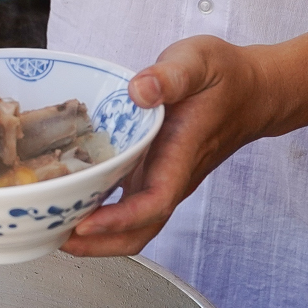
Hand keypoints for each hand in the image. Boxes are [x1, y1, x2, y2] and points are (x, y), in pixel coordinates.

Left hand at [60, 35, 278, 256]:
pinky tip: (69, 205)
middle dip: (99, 245)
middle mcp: (170, 178)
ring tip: (53, 230)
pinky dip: (98, 216)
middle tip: (55, 237)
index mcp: (180, 156)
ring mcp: (161, 182)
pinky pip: (125, 208)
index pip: (153, 203)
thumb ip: (172, 74)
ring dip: (96, 239)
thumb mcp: (199, 62)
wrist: (253, 91)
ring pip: (132, 227)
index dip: (119, 220)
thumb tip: (140, 89)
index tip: (84, 224)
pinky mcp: (152, 178)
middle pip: (139, 232)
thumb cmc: (225, 76)